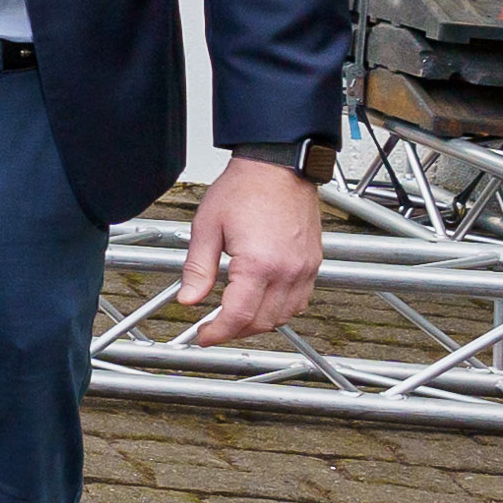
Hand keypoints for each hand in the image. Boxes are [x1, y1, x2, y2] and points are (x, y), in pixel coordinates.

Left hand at [169, 155, 322, 347]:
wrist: (278, 166)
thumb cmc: (245, 189)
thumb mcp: (207, 228)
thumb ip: (197, 269)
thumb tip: (188, 299)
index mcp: (259, 263)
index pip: (238, 315)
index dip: (217, 332)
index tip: (203, 336)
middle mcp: (287, 270)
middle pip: (262, 322)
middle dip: (235, 332)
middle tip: (213, 329)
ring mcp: (305, 269)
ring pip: (284, 317)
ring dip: (258, 324)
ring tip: (234, 317)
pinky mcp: (313, 264)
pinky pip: (300, 302)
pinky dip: (280, 311)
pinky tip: (262, 304)